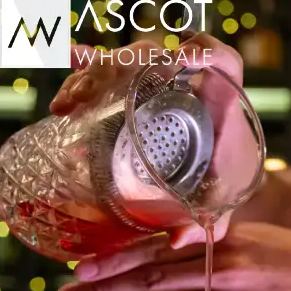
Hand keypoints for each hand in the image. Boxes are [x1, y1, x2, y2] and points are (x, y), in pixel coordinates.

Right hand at [48, 36, 256, 247]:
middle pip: (158, 54)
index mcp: (221, 101)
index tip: (185, 56)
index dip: (207, 49)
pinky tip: (63, 71)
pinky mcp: (137, 92)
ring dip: (92, 76)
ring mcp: (161, 84)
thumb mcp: (223, 199)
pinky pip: (109, 73)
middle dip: (121, 65)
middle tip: (92, 94)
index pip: (225, 59)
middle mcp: (190, 84)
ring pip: (126, 61)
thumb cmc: (227, 180)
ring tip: (68, 106)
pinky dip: (83, 68)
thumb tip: (176, 240)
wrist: (223, 175)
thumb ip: (211, 222)